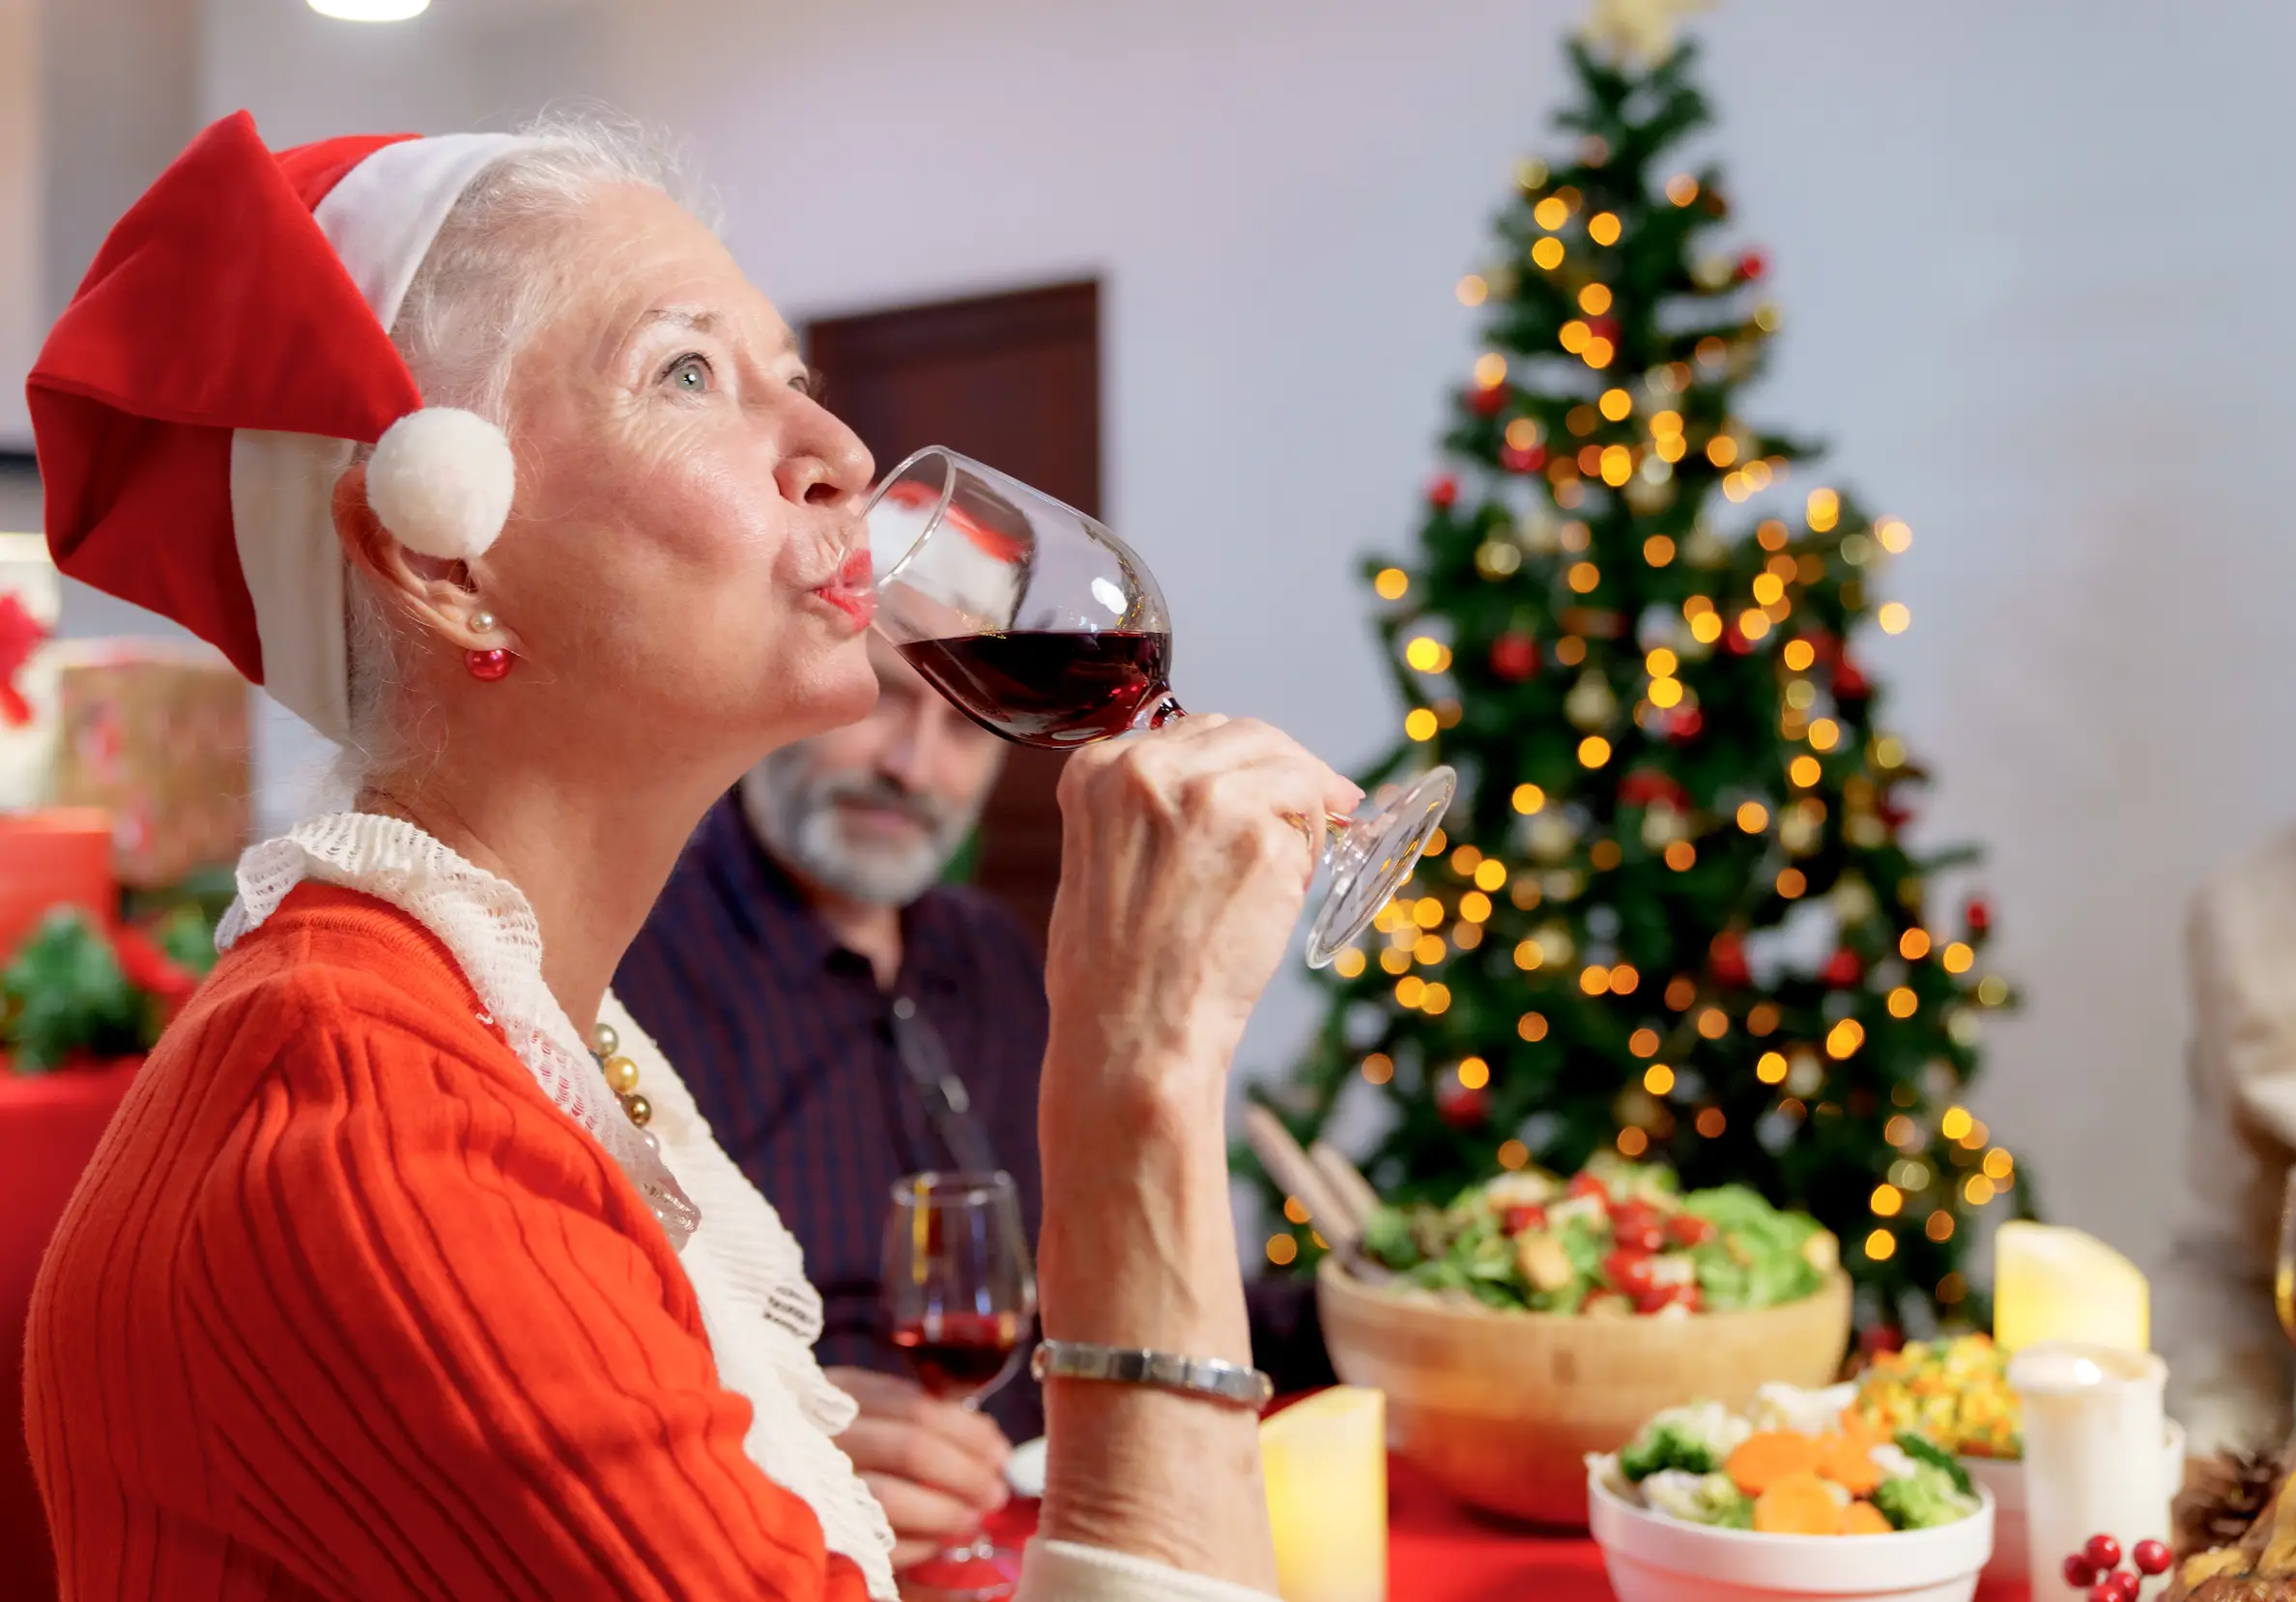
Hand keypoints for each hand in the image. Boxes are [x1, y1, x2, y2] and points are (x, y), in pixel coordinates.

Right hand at [827, 1366, 1011, 1569]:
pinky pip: (869, 1540)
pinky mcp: (814, 1528)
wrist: (761, 1488)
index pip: (916, 1407)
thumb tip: (987, 1441)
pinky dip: (913, 1544)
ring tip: (973, 1519)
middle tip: (997, 1492)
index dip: (968, 1431)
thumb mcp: (866, 1410)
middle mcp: (823, 1432)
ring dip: (943, 1511)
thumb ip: (918, 1416)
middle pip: (910, 1448)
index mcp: (838, 1393)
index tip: (1001, 1452)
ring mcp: (812, 1480)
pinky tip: (936, 1542)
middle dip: (965, 1472)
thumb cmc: (833, 1441)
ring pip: (889, 1496)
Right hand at [1044, 715, 1362, 1094]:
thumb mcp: (1100, 858)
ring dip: (1304, 811)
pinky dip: (1312, 856)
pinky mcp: (1263, 837)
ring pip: (1290, 769)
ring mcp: (1210, 797)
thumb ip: (1149, 808)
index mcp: (1099, 768)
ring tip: (1291, 868)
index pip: (1193, 731)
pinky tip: (1283, 897)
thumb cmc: (1112, 968)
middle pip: (1249, 735)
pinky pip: (1313, 823)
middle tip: (1329, 801)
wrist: (1131, 1033)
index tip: (1268, 781)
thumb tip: (1228, 788)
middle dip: (1286, 770)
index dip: (1239, 761)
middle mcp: (1149, 767)